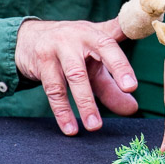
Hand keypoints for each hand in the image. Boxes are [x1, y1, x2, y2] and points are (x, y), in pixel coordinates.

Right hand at [15, 18, 137, 134]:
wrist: (32, 36)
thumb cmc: (74, 48)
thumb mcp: (96, 59)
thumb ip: (114, 82)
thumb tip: (132, 109)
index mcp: (94, 35)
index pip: (109, 47)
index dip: (121, 67)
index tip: (131, 87)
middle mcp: (75, 38)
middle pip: (94, 58)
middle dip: (105, 83)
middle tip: (124, 97)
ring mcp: (56, 49)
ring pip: (73, 78)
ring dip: (85, 104)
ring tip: (94, 126)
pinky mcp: (41, 63)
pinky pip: (53, 90)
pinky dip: (62, 112)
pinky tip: (70, 128)